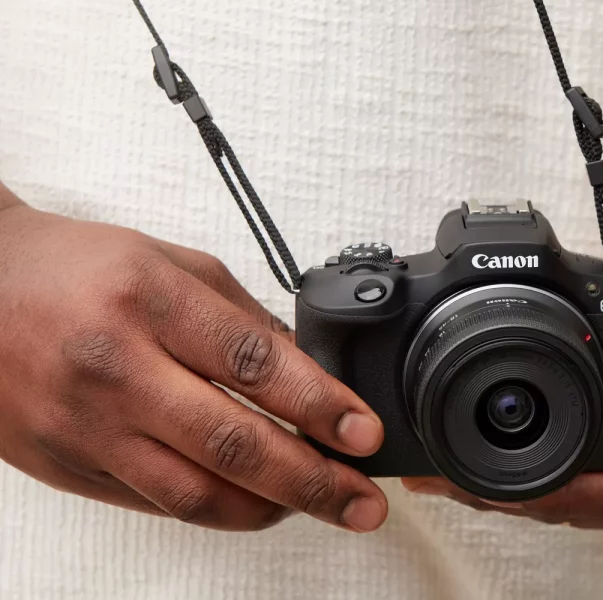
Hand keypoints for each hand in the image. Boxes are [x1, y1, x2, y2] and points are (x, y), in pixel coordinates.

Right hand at [0, 201, 386, 531]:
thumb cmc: (71, 268)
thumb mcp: (168, 263)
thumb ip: (240, 318)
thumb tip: (306, 370)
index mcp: (148, 302)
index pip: (253, 365)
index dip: (321, 405)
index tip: (364, 432)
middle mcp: (115, 369)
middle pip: (233, 444)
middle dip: (314, 480)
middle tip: (364, 500)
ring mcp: (87, 428)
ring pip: (197, 495)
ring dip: (273, 508)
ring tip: (323, 506)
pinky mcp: (69, 468)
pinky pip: (158, 504)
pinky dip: (219, 509)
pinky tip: (257, 502)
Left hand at [404, 249, 602, 537]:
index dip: (537, 487)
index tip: (470, 474)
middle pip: (580, 507)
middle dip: (504, 493)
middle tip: (429, 471)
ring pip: (574, 503)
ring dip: (508, 489)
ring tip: (436, 468)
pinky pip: (580, 482)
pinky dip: (531, 471)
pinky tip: (480, 458)